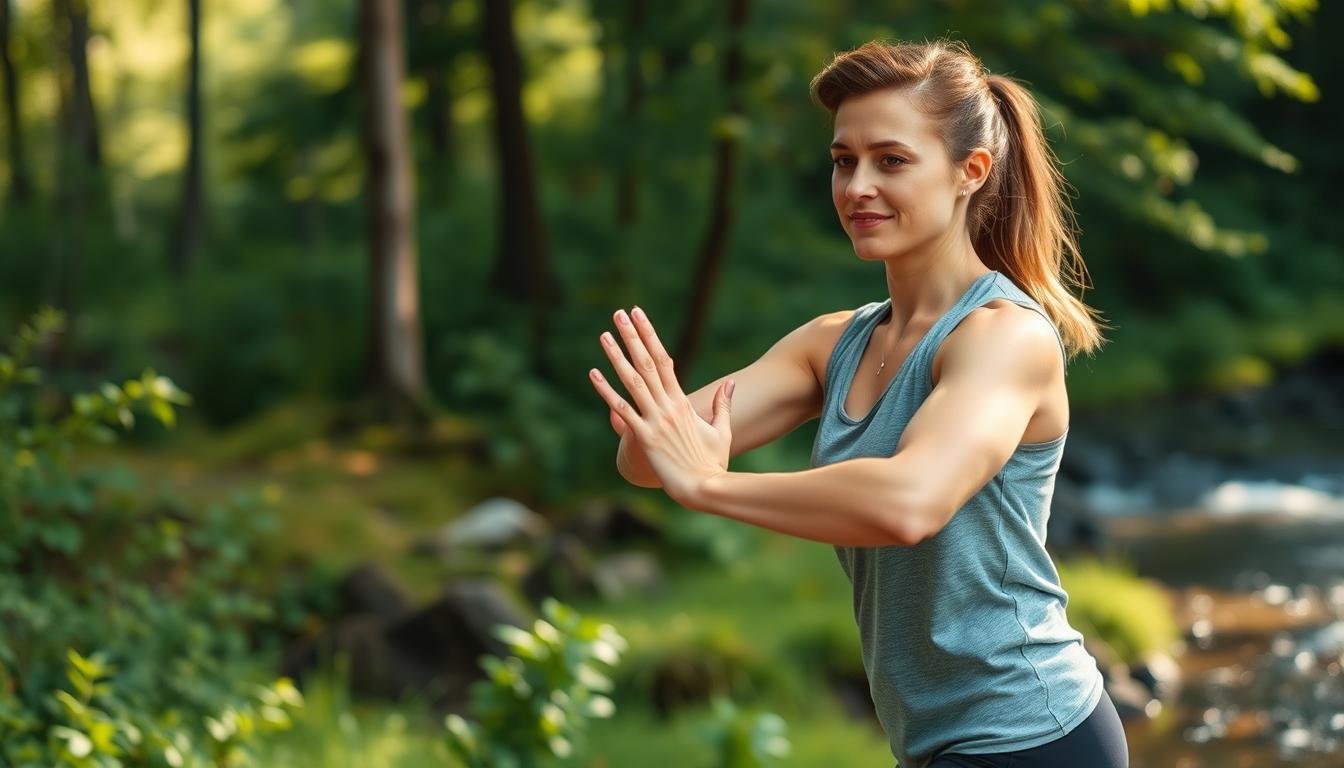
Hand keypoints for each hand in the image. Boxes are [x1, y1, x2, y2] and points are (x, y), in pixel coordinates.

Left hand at [588, 306, 733, 506]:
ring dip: (617, 356)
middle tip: (619, 313)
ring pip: (633, 381)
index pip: (664, 360)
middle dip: (632, 336)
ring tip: (604, 335)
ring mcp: (656, 421)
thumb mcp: (722, 431)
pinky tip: (593, 374)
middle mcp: (668, 406)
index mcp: (682, 402)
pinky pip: (622, 411)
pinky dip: (606, 392)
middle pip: (647, 363)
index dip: (650, 337)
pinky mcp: (645, 438)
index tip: (640, 316)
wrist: (704, 489)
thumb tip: (731, 383)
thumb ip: (724, 405)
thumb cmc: (713, 463)